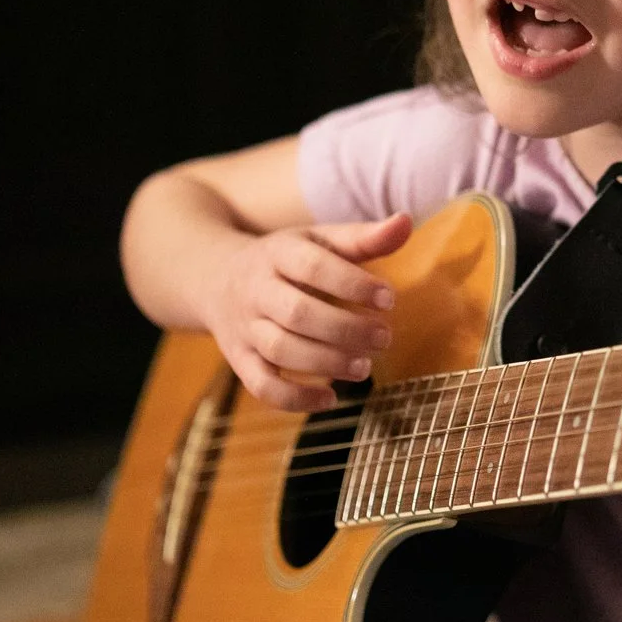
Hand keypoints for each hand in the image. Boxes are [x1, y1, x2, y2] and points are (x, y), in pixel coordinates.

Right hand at [204, 213, 410, 411]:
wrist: (216, 279)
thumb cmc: (286, 260)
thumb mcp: (318, 240)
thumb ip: (363, 238)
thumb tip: (405, 222)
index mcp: (277, 253)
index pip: (313, 266)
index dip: (353, 284)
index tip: (389, 299)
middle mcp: (256, 290)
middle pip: (297, 313)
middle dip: (345, 329)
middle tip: (384, 338)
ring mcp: (244, 328)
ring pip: (279, 349)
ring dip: (326, 362)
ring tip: (366, 367)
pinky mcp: (240, 360)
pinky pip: (261, 386)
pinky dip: (296, 399)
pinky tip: (331, 399)